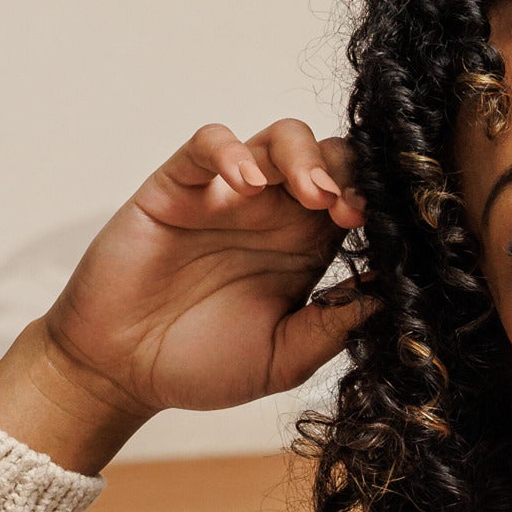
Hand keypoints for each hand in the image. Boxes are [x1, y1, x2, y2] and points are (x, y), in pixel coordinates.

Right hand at [0, 119, 370, 470]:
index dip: (373, 205)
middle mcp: (273, 215)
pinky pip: (207, 144)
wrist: (122, 372)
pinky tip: (245, 183)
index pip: (354, 202)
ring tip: (312, 194)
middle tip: (348, 210)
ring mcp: (226, 196)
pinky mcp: (177, 187)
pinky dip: (231, 150)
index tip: (378, 231)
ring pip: (278, 139)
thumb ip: (331, 328)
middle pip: (328, 158)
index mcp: (305, 251)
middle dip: (348, 173)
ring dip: (304, 156)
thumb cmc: (200, 366)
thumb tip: (389, 298)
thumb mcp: (283, 360)